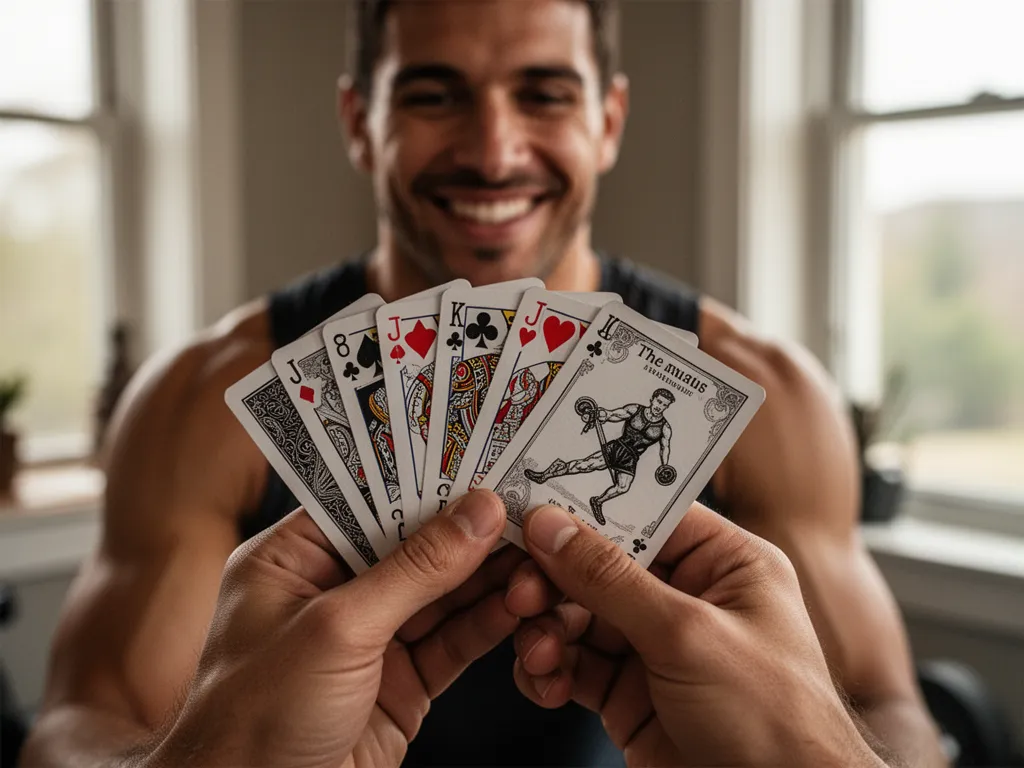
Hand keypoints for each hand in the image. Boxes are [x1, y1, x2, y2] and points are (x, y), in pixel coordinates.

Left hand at [151, 490, 519, 767]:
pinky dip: (490, 622)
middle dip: (470, 531)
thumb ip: (414, 570)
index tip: (480, 460)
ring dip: (490, 578)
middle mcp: (333, 593)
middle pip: (415, 545)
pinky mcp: (403, 681)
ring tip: (534, 559)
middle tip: (524, 507)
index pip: (368, 501)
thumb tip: (477, 515)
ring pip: (444, 593)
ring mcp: (371, 638)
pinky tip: (520, 603)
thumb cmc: (256, 721)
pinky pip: (455, 640)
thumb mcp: (337, 630)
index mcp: (293, 561)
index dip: (425, 480)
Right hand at [505, 503, 885, 767]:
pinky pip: (573, 664)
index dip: (589, 512)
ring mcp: (656, 647)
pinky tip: (547, 680)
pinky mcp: (630, 692)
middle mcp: (688, 598)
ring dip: (546, 629)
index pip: (646, 515)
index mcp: (724, 564)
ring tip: (539, 650)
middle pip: (600, 566)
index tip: (534, 511)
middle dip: (554, 580)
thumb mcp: (688, 636)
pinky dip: (550, 669)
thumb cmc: (775, 721)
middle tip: (523, 593)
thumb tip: (553, 528)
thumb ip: (612, 580)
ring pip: (577, 616)